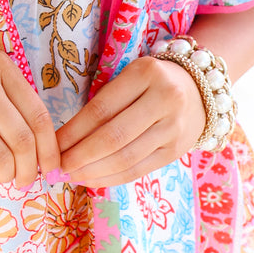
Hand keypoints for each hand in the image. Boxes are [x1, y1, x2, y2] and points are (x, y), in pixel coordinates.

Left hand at [56, 56, 205, 187]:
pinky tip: (92, 179)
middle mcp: (164, 99)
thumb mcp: (130, 76)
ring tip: (72, 175)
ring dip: (93, 171)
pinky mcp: (176, 151)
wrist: (200, 90)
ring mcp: (174, 128)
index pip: (101, 109)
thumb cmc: (151, 82)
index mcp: (145, 73)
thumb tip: (65, 138)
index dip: (73, 131)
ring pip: (125, 158)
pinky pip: (138, 170)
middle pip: (113, 137)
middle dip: (80, 155)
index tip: (52, 144)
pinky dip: (111, 178)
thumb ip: (105, 99)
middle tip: (58, 166)